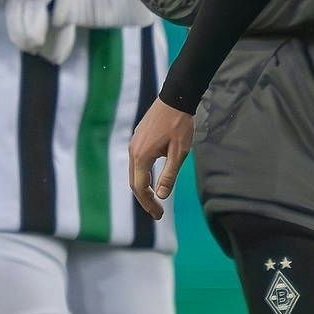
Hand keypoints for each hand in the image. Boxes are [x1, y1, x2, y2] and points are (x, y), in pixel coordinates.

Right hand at [128, 99, 197, 215]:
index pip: (141, 188)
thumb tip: (162, 195)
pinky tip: (153, 180)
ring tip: (155, 199)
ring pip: (134, 172)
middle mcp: (133, 151)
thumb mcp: (179, 152)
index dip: (149, 203)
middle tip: (157, 212)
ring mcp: (134, 143)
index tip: (158, 215)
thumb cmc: (180, 124)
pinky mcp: (138, 138)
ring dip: (143, 188)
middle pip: (134, 182)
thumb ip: (169, 174)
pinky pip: (136, 163)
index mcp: (142, 156)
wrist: (175, 98)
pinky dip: (143, 176)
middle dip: (145, 199)